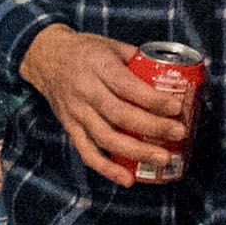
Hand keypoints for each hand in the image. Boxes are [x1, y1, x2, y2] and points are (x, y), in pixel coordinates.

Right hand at [20, 26, 190, 186]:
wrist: (46, 58)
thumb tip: (172, 77)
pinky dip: (107, 169)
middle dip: (152, 127)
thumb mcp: (112, 45)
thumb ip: (138, 61)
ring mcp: (76, 113)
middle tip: (179, 133)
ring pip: (106, 138)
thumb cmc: (85, 50)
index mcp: (98, 67)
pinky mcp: (70, 128)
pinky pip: (87, 153)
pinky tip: (128, 179)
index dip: (153, 99)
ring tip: (163, 158)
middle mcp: (85, 91)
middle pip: (119, 115)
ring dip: (136, 151)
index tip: (177, 107)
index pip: (127, 87)